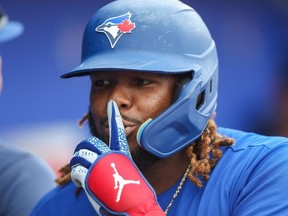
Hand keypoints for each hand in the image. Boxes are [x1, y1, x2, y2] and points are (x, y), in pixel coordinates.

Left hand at [70, 100, 164, 215]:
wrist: (136, 205)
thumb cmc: (134, 192)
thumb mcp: (128, 171)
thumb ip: (116, 163)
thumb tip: (109, 161)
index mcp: (121, 153)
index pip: (117, 130)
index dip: (114, 116)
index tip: (111, 104)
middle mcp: (110, 155)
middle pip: (89, 142)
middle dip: (81, 149)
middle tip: (80, 158)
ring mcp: (100, 164)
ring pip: (79, 155)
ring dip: (76, 164)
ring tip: (81, 173)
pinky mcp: (90, 176)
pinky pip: (76, 171)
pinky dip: (76, 177)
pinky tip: (82, 183)